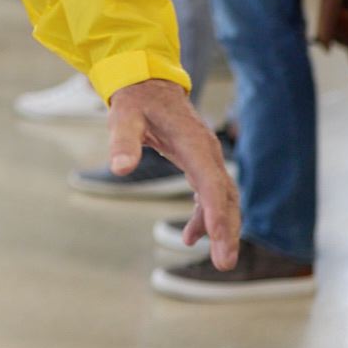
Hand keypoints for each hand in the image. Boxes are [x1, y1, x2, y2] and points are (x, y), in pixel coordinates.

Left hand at [107, 79, 240, 268]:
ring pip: (223, 199)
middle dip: (227, 230)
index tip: (219, 241)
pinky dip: (206, 217)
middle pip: (225, 197)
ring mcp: (207, 160)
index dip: (216, 214)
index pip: (211, 184)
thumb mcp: (123, 117)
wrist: (147, 83)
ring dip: (221, 228)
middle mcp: (208, 154)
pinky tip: (190, 236)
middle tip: (224, 263)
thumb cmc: (136, 101)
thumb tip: (120, 169)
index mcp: (195, 144)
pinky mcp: (200, 164)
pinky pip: (210, 195)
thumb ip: (123, 142)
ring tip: (218, 259)